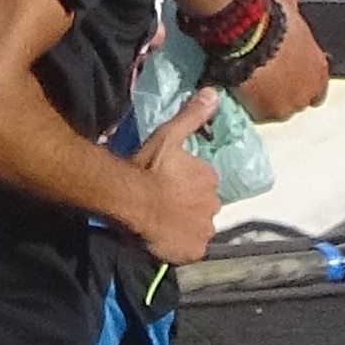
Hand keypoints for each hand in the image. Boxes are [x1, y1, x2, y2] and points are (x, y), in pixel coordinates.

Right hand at [128, 96, 225, 264]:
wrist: (130, 199)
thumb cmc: (148, 167)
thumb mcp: (168, 136)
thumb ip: (191, 116)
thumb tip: (214, 93)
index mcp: (209, 178)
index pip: (203, 183)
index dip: (185, 186)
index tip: (167, 185)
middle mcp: (214, 204)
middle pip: (202, 207)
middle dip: (188, 207)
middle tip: (163, 205)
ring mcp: (205, 230)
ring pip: (197, 228)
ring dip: (184, 227)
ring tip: (161, 224)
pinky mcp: (194, 251)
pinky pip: (190, 250)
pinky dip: (180, 247)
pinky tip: (163, 240)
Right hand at [231, 0, 332, 122]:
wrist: (244, 34)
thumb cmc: (270, 17)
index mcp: (318, 71)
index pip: (318, 85)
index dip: (301, 75)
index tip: (288, 67)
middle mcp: (304, 94)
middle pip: (295, 98)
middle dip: (282, 87)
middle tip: (264, 70)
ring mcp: (281, 107)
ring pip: (273, 106)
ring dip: (264, 96)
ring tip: (248, 78)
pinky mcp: (257, 113)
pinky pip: (251, 110)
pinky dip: (245, 100)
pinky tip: (236, 84)